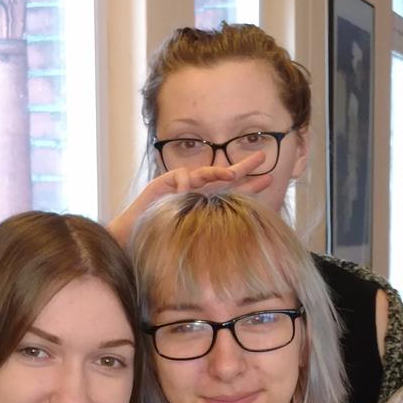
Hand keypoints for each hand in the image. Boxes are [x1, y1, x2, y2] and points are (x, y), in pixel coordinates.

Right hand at [105, 152, 274, 245]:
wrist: (132, 242)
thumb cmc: (162, 245)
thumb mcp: (194, 241)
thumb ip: (213, 237)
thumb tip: (242, 246)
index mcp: (206, 205)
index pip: (232, 193)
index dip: (250, 186)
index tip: (270, 180)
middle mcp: (197, 193)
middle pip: (223, 177)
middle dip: (243, 166)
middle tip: (263, 156)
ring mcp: (181, 186)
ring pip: (204, 172)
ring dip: (218, 172)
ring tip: (231, 174)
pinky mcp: (165, 182)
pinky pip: (181, 176)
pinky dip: (186, 183)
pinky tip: (185, 191)